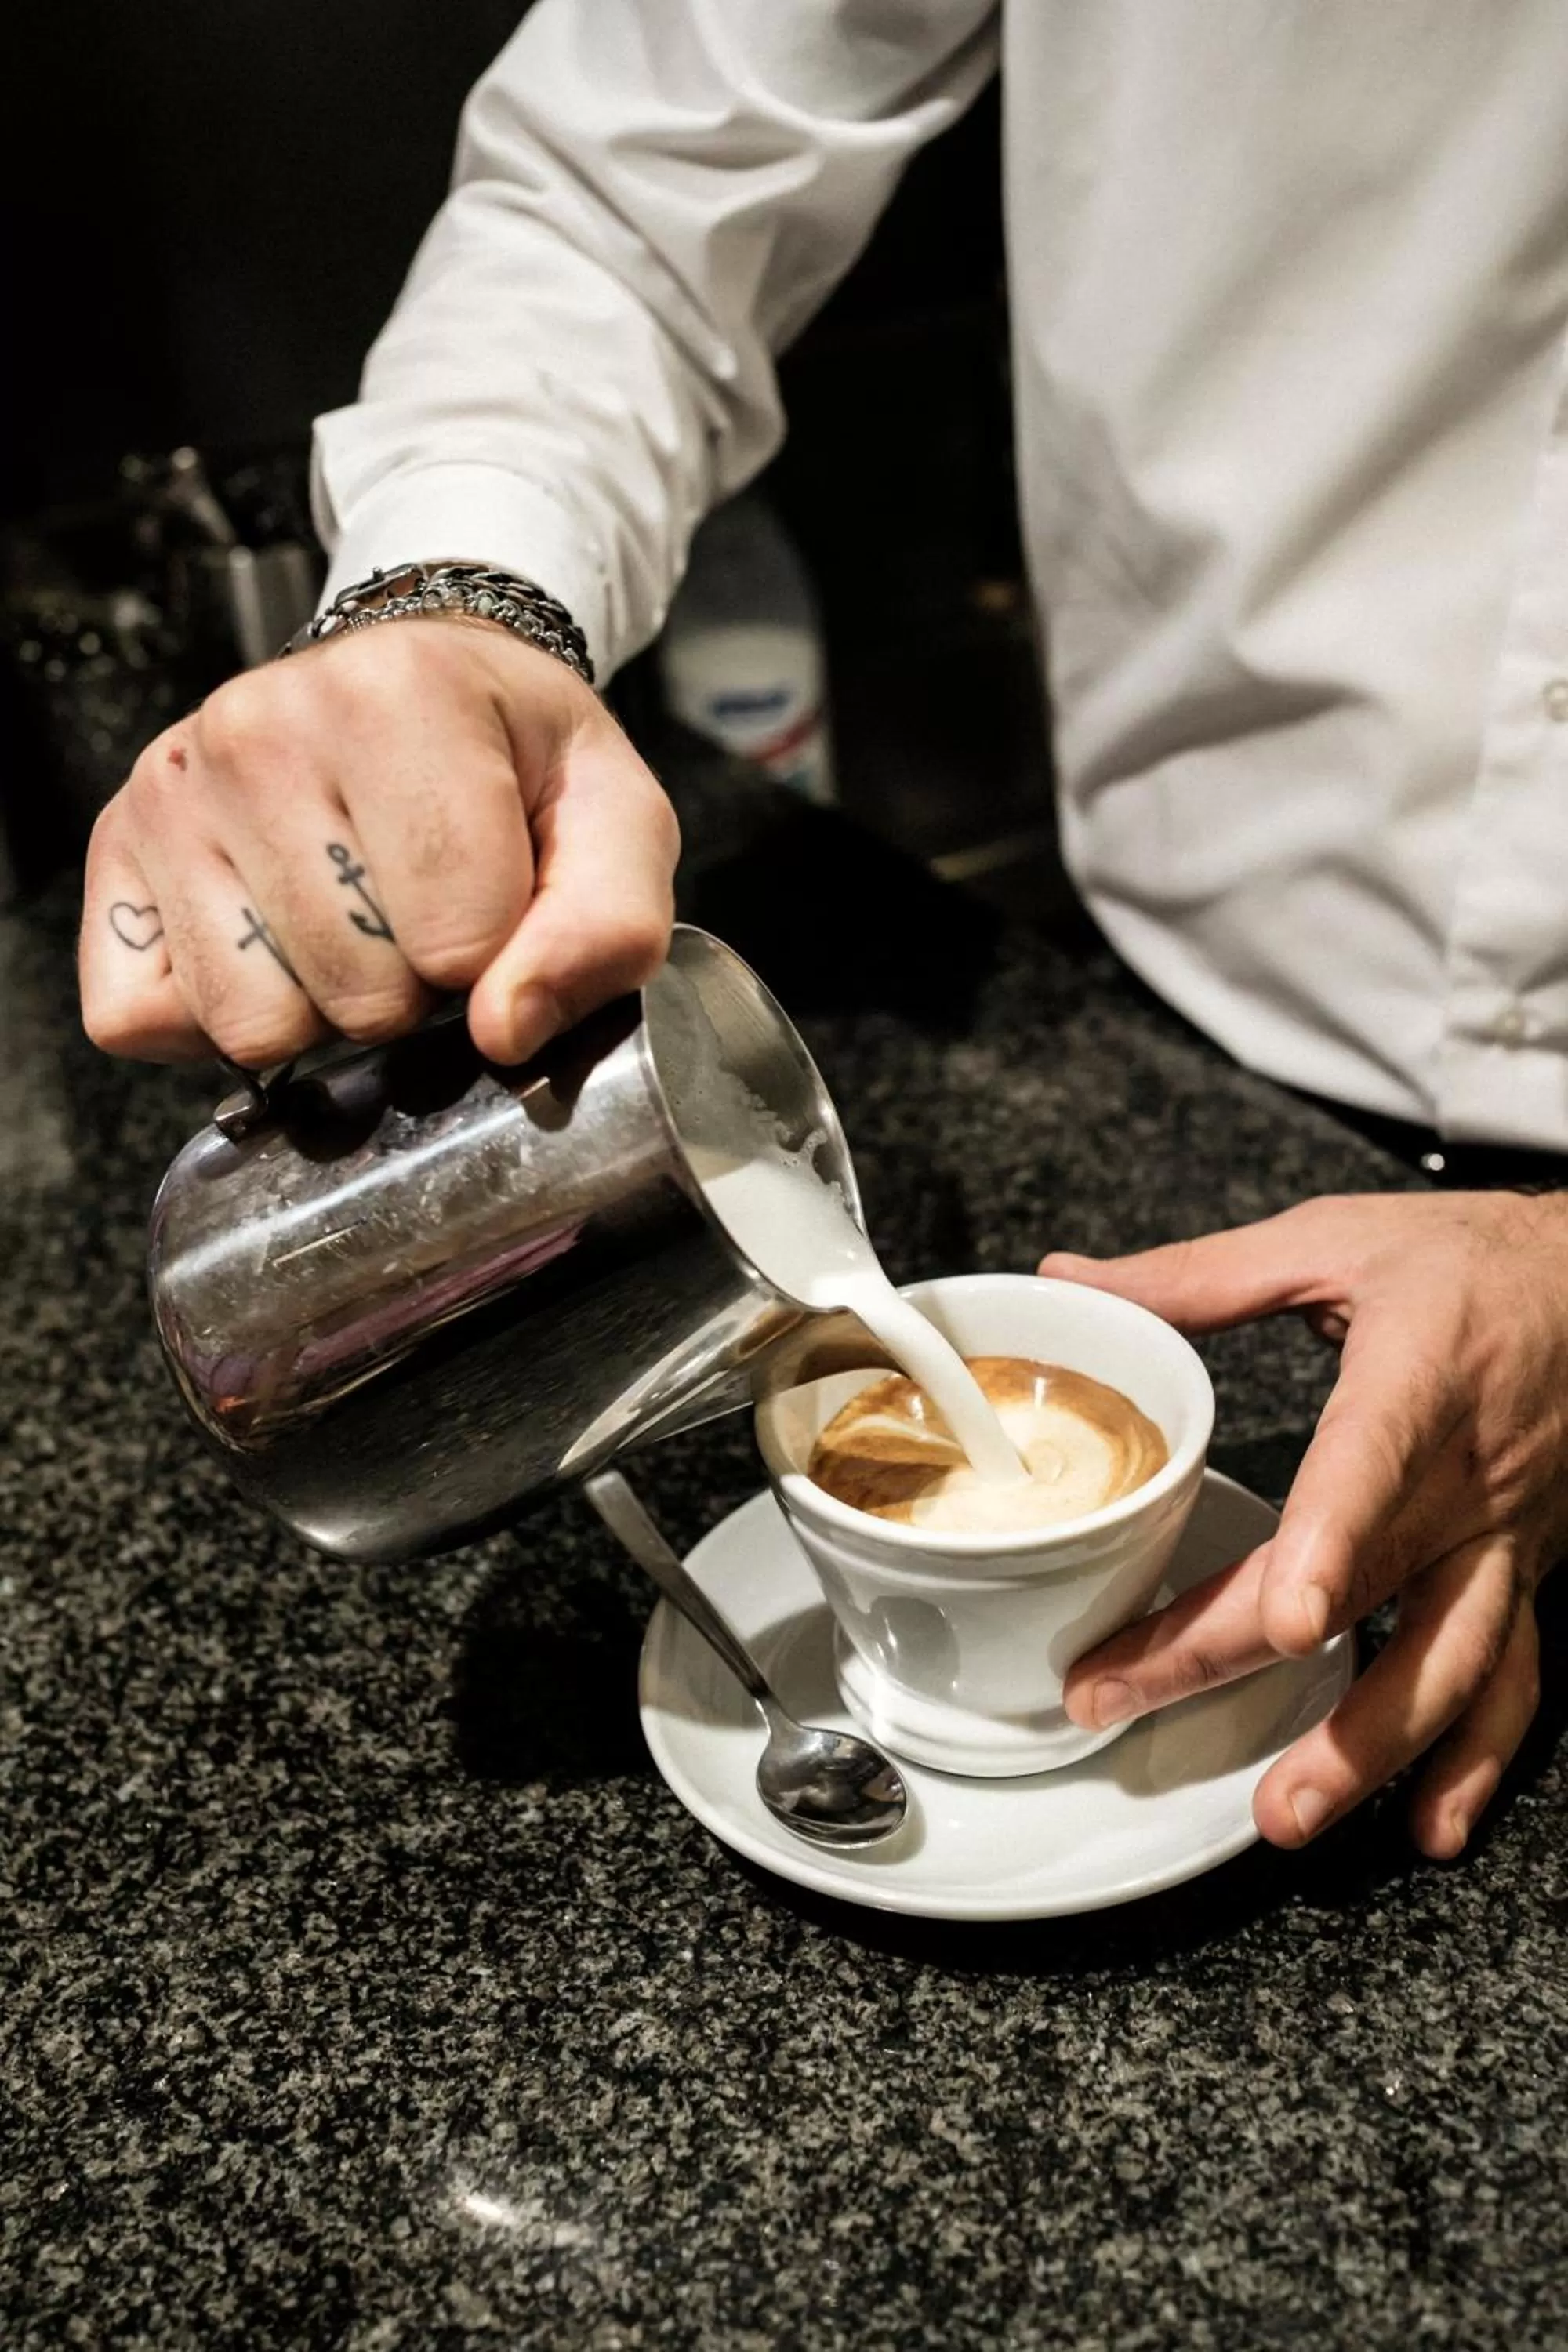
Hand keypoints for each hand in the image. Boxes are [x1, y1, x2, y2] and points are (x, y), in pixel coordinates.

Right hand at [80, 618, 678, 1066]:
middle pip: (356, 992)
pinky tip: (271, 945)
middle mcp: (259, 727)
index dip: (497, 963)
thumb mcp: (616, 821)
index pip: (457, 940)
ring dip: (321, 1007)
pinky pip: (140, 1019)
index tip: (500, 905)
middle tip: (425, 915)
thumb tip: (504, 1030)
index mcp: (398, 695)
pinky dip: (215, 1017)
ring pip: (253, 1022)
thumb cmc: (516, 757)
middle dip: (412, 988)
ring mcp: (173, 786)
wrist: (421, 682)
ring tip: (352, 922)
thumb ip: (605, 930)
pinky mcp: (116, 844)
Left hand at [1041, 1192, 1567, 1857]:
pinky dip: (1474, 1760)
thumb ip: (1196, 1274)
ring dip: (1368, 1748)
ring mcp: (1504, 1537)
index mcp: (1416, 1377)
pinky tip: (1429, 1825)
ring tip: (1284, 1812)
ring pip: (1448, 1661)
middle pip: (1360, 1589)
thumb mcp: (1330, 1239)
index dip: (1331, 1544)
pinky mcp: (1526, 1571)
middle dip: (1230, 1657)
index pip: (1372, 1466)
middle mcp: (1466, 1476)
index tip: (1290, 1618)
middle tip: (1120, 1700)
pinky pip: (1509, 1681)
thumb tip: (1074, 1276)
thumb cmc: (1470, 1259)